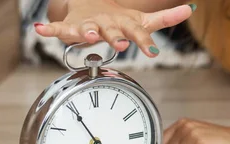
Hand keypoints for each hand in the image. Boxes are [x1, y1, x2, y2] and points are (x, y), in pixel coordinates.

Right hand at [35, 0, 194, 56]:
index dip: (145, 42)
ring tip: (87, 36)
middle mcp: (108, 23)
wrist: (92, 5)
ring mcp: (89, 24)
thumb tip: (190, 7)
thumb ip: (166, 17)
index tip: (153, 51)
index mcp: (126, 24)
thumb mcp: (143, 19)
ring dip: (87, 33)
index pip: (138, 33)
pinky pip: (59, 29)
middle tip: (120, 44)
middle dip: (116, 38)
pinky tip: (39, 29)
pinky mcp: (71, 26)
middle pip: (112, 32)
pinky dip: (49, 30)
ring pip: (87, 30)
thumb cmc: (120, 19)